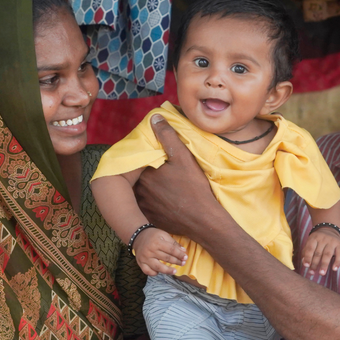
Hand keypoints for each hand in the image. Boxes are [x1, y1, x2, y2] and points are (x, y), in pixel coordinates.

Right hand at [133, 227, 186, 276]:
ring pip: (158, 267)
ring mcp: (145, 258)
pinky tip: (159, 272)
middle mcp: (150, 251)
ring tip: (174, 271)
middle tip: (183, 263)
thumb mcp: (163, 235)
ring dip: (167, 271)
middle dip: (176, 261)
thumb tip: (183, 251)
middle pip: (166, 258)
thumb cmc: (153, 235)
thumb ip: (173, 243)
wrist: (138, 236)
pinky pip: (147, 271)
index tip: (185, 258)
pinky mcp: (140, 263)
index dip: (180, 254)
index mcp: (157, 242)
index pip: (171, 250)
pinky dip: (154, 273)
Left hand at [135, 116, 222, 241]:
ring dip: (146, 186)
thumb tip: (154, 118)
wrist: (203, 221)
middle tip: (161, 170)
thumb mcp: (184, 157)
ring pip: (139, 190)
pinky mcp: (148, 218)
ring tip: (162, 184)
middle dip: (145, 170)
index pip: (138, 159)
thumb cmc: (194, 187)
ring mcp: (141, 205)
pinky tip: (162, 199)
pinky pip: (144, 206)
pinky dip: (150, 201)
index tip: (155, 154)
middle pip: (137, 175)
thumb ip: (167, 136)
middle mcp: (137, 189)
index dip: (145, 155)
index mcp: (143, 172)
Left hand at [301, 227, 339, 276]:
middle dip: (315, 264)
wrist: (330, 229)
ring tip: (322, 273)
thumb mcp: (310, 243)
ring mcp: (332, 241)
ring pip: (328, 254)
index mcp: (314, 238)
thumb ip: (306, 252)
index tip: (306, 266)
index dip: (308, 257)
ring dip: (324, 264)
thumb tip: (304, 263)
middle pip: (318, 253)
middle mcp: (323, 239)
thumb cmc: (317, 241)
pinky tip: (334, 269)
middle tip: (312, 273)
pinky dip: (337, 262)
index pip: (310, 248)